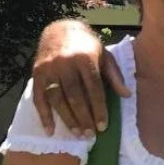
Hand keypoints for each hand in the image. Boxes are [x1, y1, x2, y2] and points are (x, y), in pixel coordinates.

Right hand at [31, 20, 129, 136]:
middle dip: (83, 118)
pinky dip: (44, 116)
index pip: (93, 88)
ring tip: (77, 134)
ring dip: (67, 119)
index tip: (103, 126)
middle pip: (75, 96)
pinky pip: (39, 98)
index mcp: (85, 58)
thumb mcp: (105, 55)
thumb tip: (127, 95)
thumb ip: (114, 75)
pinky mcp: (36, 74)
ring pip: (57, 99)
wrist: (59, 30)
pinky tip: (50, 131)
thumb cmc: (87, 45)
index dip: (98, 109)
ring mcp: (49, 68)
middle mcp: (65, 63)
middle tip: (90, 135)